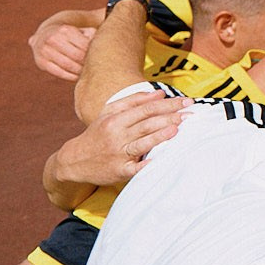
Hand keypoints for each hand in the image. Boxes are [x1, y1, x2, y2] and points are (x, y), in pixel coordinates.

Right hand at [30, 17, 94, 82]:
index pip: (84, 45)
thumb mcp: (78, 30)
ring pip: (68, 65)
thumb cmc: (68, 35)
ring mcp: (46, 51)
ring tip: (87, 72)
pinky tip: (77, 76)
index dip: (92, 53)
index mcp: (65, 30)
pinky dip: (70, 76)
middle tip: (94, 68)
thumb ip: (91, 35)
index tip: (99, 58)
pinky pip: (59, 72)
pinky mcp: (41, 62)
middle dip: (86, 63)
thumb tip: (102, 43)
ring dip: (79, 71)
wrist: (43, 35)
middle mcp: (53, 39)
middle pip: (77, 56)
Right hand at [50, 91, 185, 188]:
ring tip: (178, 129)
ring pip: (142, 143)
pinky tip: (158, 159)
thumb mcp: (109, 112)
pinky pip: (134, 168)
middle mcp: (117, 135)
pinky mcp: (119, 171)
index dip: (167, 105)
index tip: (186, 102)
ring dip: (160, 136)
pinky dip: (145, 164)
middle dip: (170, 117)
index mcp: (116, 119)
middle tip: (190, 114)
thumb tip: (159, 93)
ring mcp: (118, 154)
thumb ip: (134, 101)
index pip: (146, 109)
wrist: (74, 160)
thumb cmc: (97, 134)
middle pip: (146, 124)